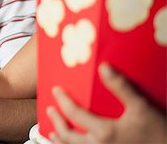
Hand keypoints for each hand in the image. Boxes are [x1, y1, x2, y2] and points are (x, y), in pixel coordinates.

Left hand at [47, 63, 166, 143]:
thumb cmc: (158, 133)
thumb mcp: (141, 107)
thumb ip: (121, 87)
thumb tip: (104, 68)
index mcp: (103, 132)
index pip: (74, 114)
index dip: (62, 100)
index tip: (56, 91)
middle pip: (67, 135)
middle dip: (56, 121)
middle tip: (49, 110)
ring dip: (60, 140)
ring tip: (54, 131)